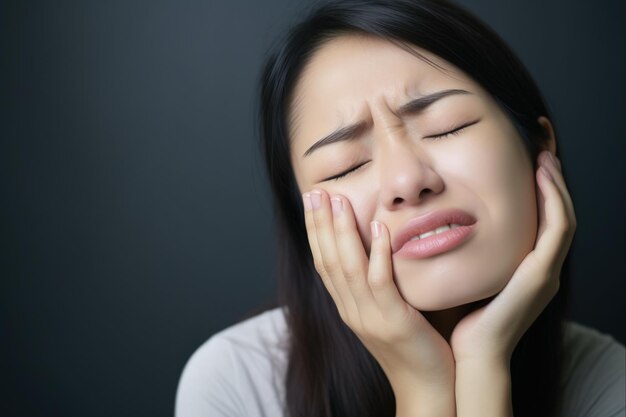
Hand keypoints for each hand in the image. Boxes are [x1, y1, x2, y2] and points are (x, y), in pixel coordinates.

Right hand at [302, 190, 454, 414]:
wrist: (428, 387)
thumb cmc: (415, 344)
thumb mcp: (388, 309)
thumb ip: (380, 281)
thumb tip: (380, 244)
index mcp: (348, 307)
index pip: (323, 263)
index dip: (315, 230)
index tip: (313, 201)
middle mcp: (351, 311)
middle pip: (328, 261)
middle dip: (320, 224)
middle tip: (315, 192)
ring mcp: (370, 318)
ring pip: (349, 268)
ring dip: (342, 231)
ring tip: (340, 200)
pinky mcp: (394, 322)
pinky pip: (381, 283)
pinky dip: (377, 253)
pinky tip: (378, 228)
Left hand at [449, 150, 576, 363]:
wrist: (468, 354)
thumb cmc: (459, 316)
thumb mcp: (463, 272)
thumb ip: (461, 248)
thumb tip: (437, 218)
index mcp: (525, 266)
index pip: (540, 217)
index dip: (539, 187)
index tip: (528, 156)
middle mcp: (541, 267)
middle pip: (557, 212)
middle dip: (553, 178)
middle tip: (543, 145)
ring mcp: (546, 271)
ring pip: (563, 217)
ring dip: (556, 184)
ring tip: (545, 154)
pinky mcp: (542, 275)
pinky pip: (557, 230)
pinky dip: (554, 201)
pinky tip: (542, 177)